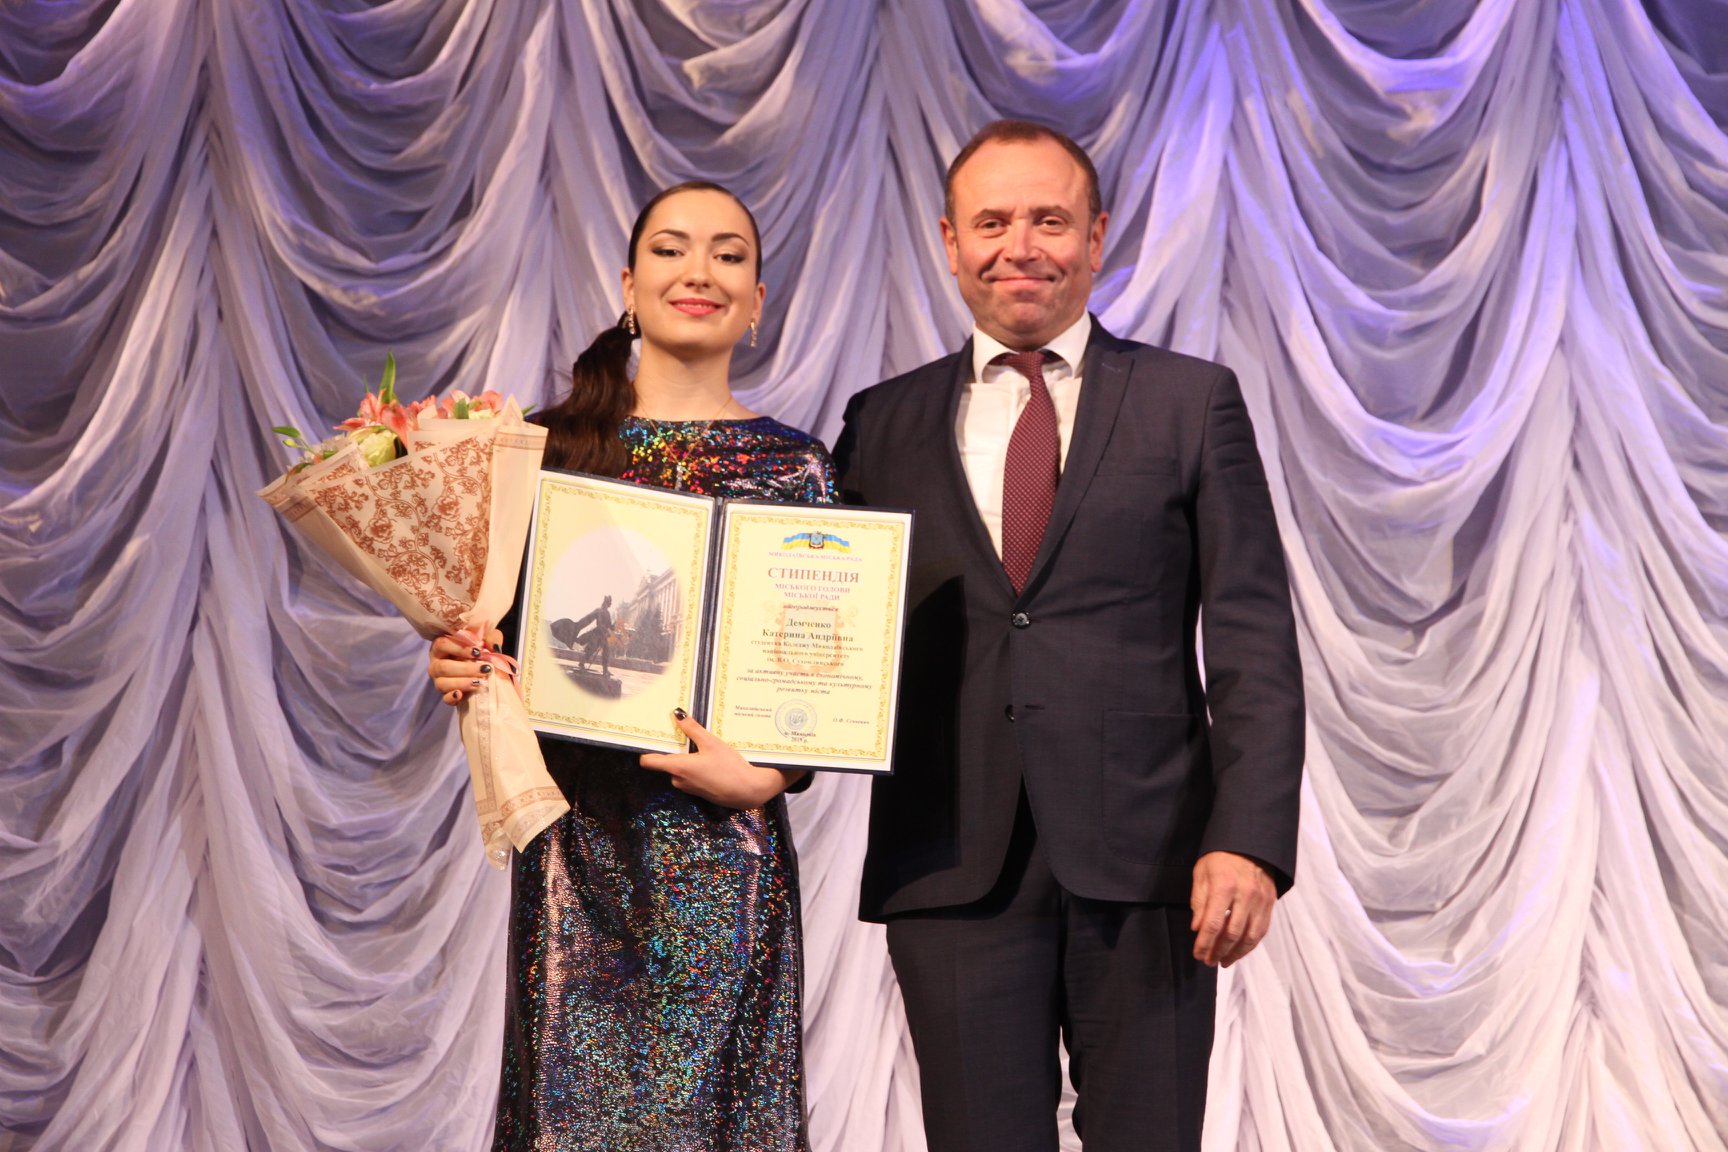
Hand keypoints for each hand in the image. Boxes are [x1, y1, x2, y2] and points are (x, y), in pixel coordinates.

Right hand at [427, 626, 504, 705]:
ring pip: (442, 683)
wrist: (482, 668)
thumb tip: (494, 647)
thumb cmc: (480, 649)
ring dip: (462, 683)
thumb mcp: (486, 638)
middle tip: (485, 669)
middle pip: (443, 667)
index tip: (477, 652)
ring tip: (479, 682)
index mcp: (441, 646)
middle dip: (466, 669)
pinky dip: (451, 697)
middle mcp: (436, 663)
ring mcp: (439, 680)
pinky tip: (461, 695)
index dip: (459, 648)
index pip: (442, 644)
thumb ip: (490, 638)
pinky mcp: (445, 694)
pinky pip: (445, 698)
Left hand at [639, 711, 805, 809]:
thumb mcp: (712, 743)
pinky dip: (696, 768)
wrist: (748, 791)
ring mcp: (688, 788)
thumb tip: (677, 714)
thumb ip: (692, 729)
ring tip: (703, 748)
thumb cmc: (730, 767)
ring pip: (679, 769)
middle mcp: (678, 779)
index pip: (648, 761)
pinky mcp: (698, 792)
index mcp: (677, 767)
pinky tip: (712, 761)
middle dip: (675, 751)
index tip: (653, 738)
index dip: (647, 750)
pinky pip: (689, 777)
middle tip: (686, 736)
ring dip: (687, 759)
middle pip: (666, 762)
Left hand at [1190, 850, 1276, 967]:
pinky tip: (1239, 950)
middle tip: (1209, 961)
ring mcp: (1260, 900)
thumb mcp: (1201, 874)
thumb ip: (1199, 902)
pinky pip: (1261, 930)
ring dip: (1236, 953)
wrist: (1248, 843)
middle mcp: (1245, 895)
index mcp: (1224, 886)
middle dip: (1219, 951)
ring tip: (1224, 961)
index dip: (1204, 943)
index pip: (1213, 924)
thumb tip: (1197, 928)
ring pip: (1250, 936)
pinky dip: (1250, 944)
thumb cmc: (1220, 858)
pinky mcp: (1270, 902)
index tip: (1198, 954)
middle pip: (1232, 934)